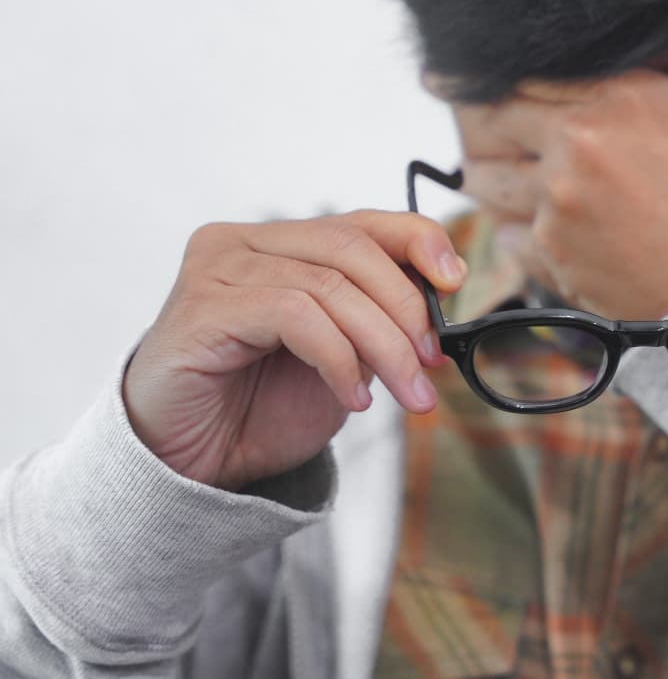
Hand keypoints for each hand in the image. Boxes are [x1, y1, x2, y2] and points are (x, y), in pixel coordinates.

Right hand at [121, 210, 465, 490]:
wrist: (191, 465)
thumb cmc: (260, 407)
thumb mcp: (343, 356)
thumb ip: (379, 320)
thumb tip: (443, 302)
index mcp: (283, 243)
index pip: (364, 221)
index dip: (419, 240)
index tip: (456, 283)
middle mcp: (245, 242)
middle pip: (352, 248)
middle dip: (407, 310)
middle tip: (432, 365)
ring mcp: (218, 268)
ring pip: (330, 285)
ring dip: (384, 345)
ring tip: (408, 393)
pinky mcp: (202, 305)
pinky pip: (294, 315)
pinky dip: (338, 358)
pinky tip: (352, 398)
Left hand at [450, 0, 667, 319]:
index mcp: (617, 98)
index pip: (520, 70)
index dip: (489, 69)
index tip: (458, 69)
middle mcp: (575, 146)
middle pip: (490, 120)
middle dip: (477, 117)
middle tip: (462, 111)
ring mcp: (558, 204)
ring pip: (486, 178)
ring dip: (487, 170)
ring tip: (492, 166)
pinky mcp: (554, 254)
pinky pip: (507, 234)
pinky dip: (510, 229)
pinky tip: (523, 225)